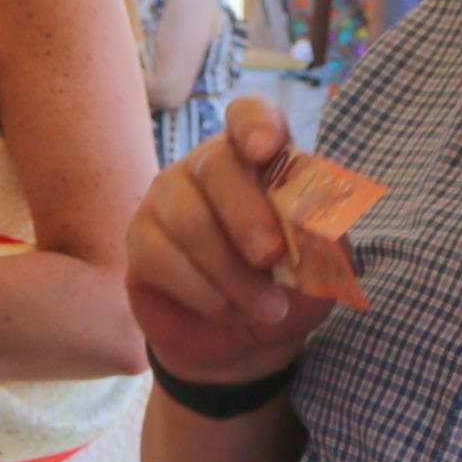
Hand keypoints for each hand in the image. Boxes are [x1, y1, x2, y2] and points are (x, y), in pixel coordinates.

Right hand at [125, 93, 334, 385]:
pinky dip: (204, 292)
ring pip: (190, 221)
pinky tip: (226, 309)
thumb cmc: (289, 288)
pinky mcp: (140, 243)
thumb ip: (319, 232)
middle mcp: (206, 168)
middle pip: (216, 165)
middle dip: (248, 216)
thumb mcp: (322, 263)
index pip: (247, 117)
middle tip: (274, 258)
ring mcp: (166, 201)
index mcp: (256, 159)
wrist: (248, 344)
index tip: (267, 150)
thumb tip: (308, 214)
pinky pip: (164, 259)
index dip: (255, 126)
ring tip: (268, 308)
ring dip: (233, 272)